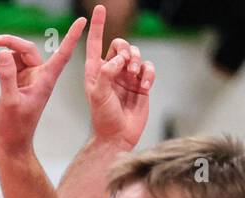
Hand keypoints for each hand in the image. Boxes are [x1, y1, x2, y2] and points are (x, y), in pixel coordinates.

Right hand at [0, 15, 86, 155]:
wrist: (10, 143)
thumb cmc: (14, 127)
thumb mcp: (9, 101)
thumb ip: (7, 77)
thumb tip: (3, 52)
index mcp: (45, 80)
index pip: (62, 53)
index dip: (72, 36)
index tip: (82, 20)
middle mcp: (39, 76)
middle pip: (27, 48)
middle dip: (10, 42)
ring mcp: (28, 79)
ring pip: (14, 57)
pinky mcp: (17, 82)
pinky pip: (7, 66)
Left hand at [84, 6, 155, 149]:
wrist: (117, 136)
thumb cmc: (103, 117)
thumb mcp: (98, 95)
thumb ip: (106, 73)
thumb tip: (119, 59)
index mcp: (95, 70)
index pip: (95, 42)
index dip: (98, 25)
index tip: (99, 8)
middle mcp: (111, 71)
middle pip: (121, 45)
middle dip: (126, 48)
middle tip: (127, 62)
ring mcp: (127, 77)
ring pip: (137, 55)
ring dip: (138, 60)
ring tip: (135, 75)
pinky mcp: (141, 84)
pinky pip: (149, 69)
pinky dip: (149, 73)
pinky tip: (145, 84)